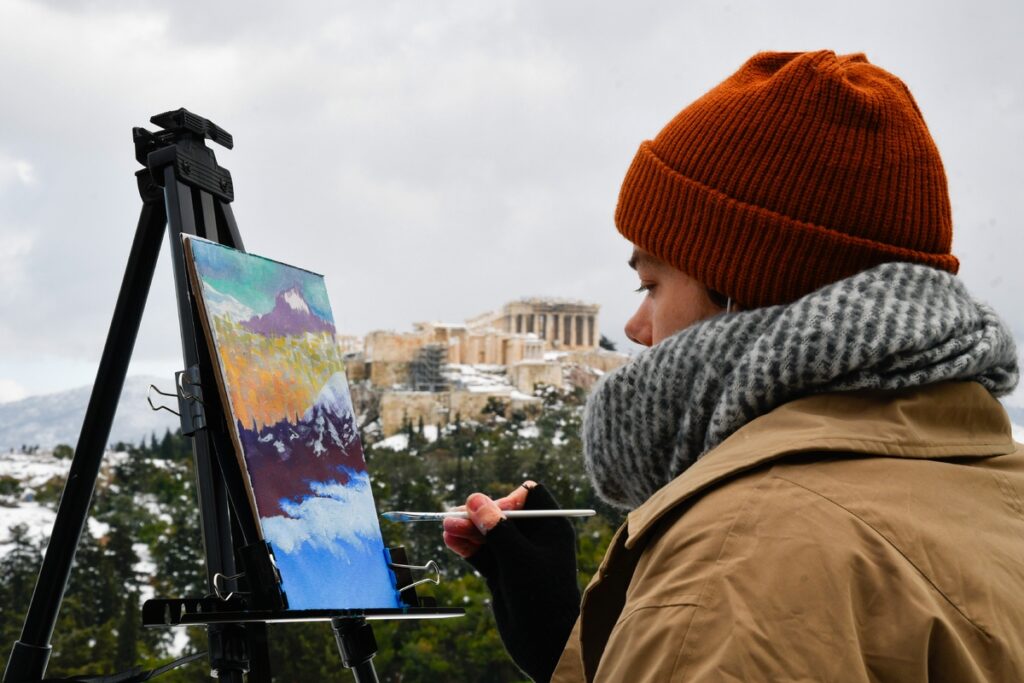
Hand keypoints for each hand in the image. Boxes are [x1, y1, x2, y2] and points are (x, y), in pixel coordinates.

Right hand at [444, 482, 579, 682]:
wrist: (544, 643)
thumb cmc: (541, 596)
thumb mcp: (518, 559)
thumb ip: (496, 528)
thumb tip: (475, 500)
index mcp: (550, 529)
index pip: (530, 498)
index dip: (508, 500)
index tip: (492, 512)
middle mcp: (534, 540)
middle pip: (503, 515)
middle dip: (478, 515)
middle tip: (453, 517)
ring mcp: (517, 557)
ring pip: (489, 535)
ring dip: (468, 530)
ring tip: (446, 528)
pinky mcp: (502, 574)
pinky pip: (482, 554)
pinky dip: (467, 547)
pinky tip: (451, 541)